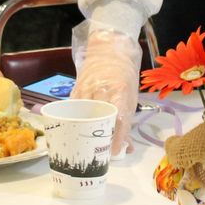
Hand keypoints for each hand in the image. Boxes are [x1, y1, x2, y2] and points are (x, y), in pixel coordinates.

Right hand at [70, 29, 141, 157]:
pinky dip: (75, 120)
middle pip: (98, 116)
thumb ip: (127, 123)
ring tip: (86, 145)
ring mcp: (86, 87)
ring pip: (82, 113)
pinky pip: (73, 108)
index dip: (116, 137)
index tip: (113, 152)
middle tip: (99, 151)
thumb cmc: (124, 77)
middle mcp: (102, 88)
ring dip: (84, 130)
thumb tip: (127, 148)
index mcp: (120, 90)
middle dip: (98, 137)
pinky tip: (76, 131)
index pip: (118, 117)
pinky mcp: (75, 88)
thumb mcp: (130, 98)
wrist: (110, 52)